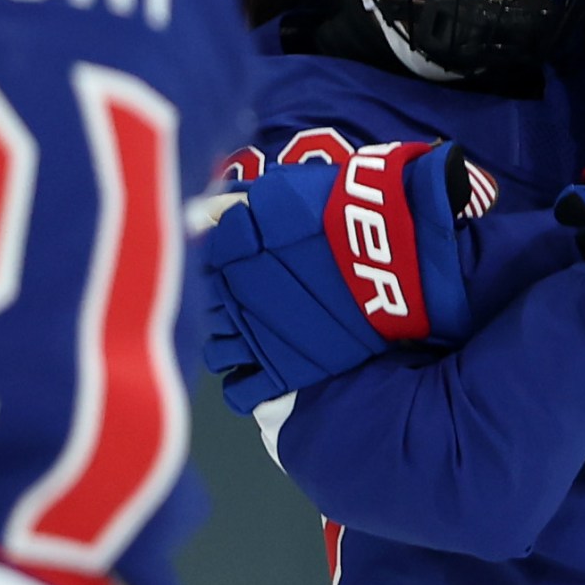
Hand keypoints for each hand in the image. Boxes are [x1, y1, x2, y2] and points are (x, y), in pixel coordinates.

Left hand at [200, 141, 478, 414]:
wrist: (385, 251)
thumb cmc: (337, 212)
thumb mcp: (281, 192)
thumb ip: (236, 205)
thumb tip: (198, 214)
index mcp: (226, 253)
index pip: (204, 266)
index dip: (219, 269)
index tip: (237, 268)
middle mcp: (231, 296)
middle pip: (211, 311)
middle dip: (226, 309)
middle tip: (251, 306)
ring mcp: (255, 336)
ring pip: (217, 353)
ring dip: (228, 348)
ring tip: (249, 344)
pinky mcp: (283, 369)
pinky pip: (243, 391)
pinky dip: (242, 389)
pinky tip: (253, 380)